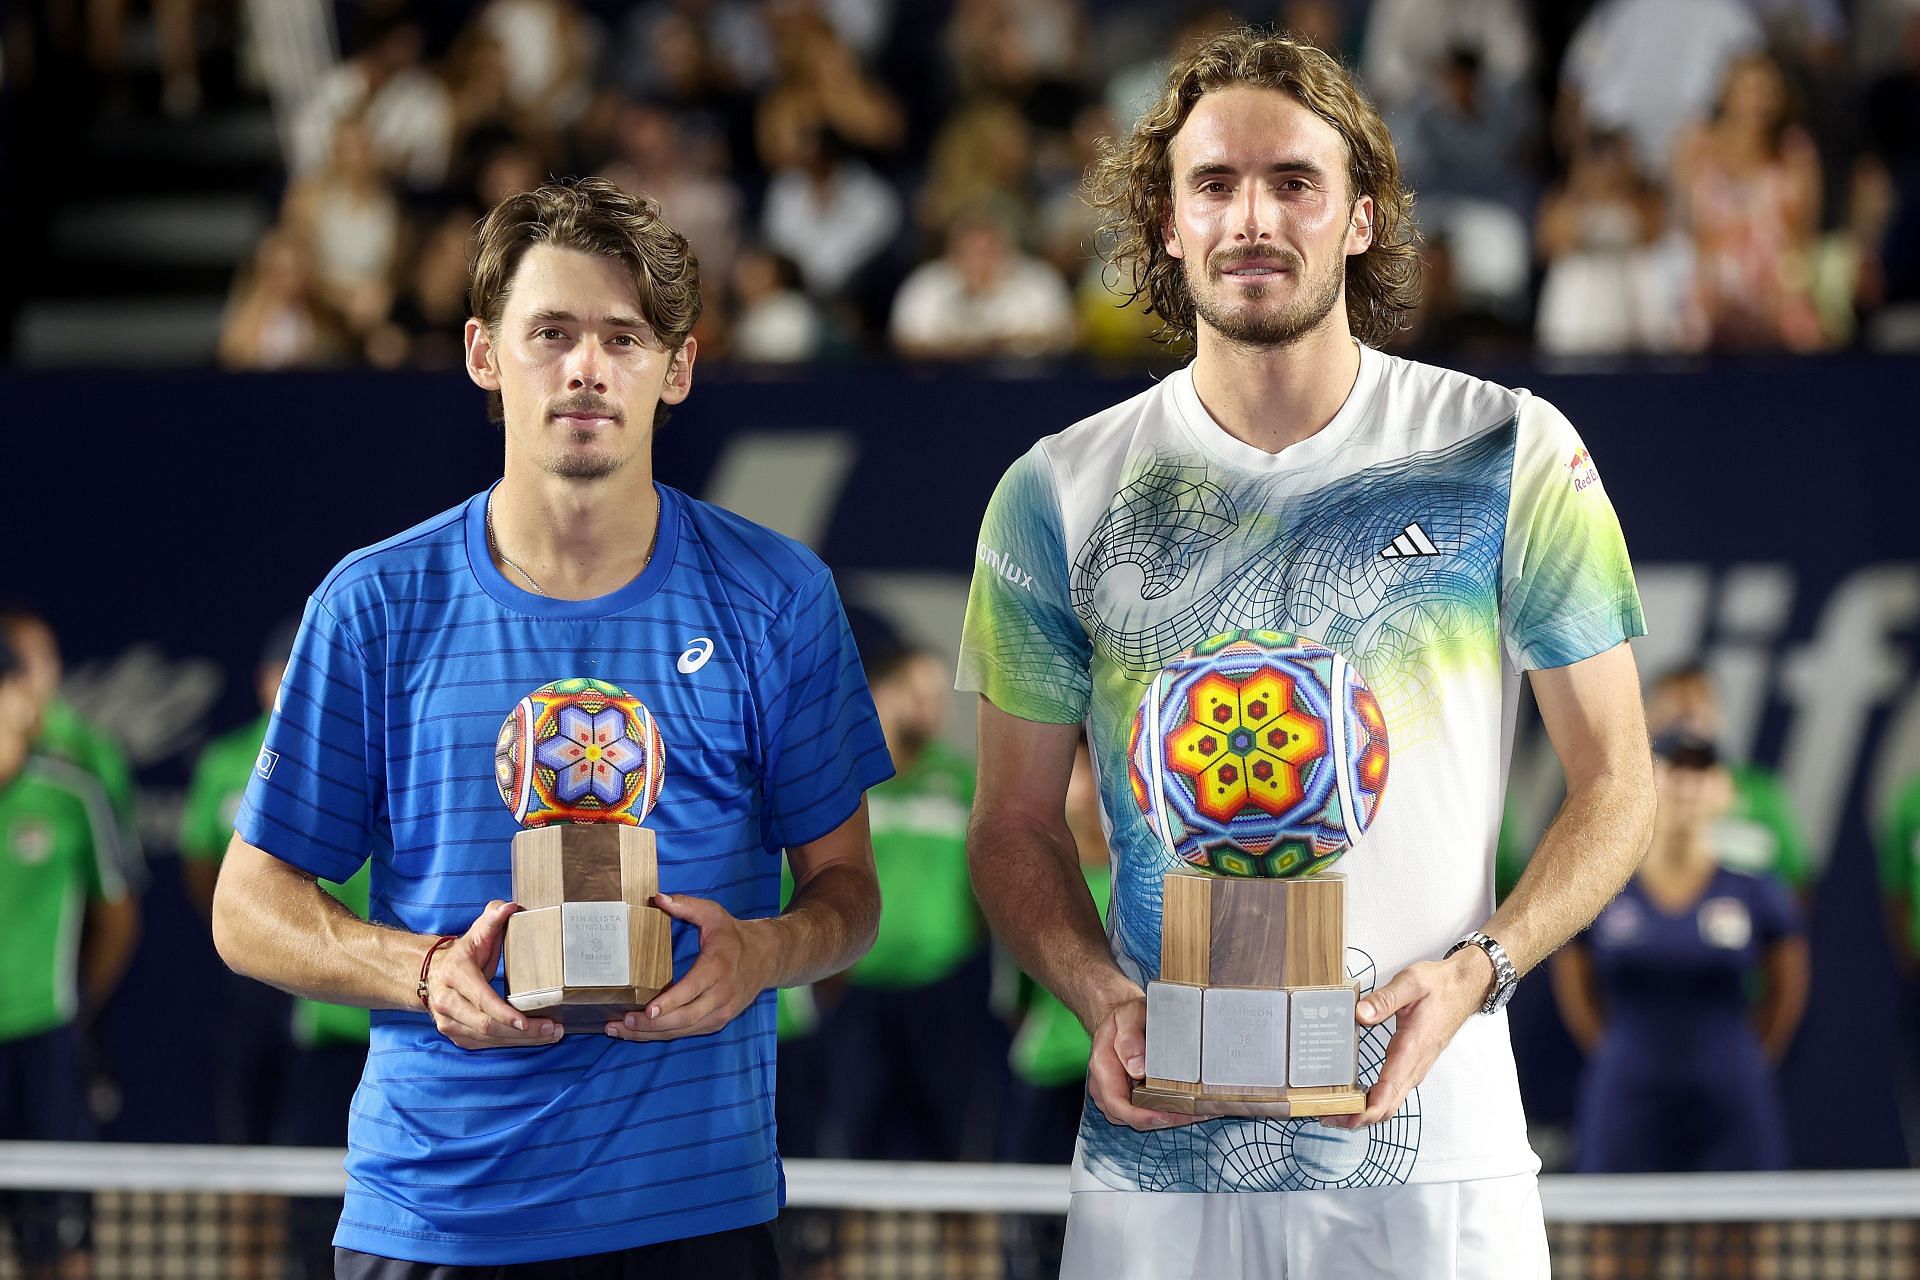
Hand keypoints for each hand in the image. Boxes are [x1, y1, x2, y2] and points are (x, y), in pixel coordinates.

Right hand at [426, 900, 563, 1049]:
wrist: (434, 974)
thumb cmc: (465, 953)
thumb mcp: (478, 932)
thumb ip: (493, 918)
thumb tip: (509, 907)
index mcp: (455, 975)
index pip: (481, 999)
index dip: (504, 1013)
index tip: (526, 1021)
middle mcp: (447, 1002)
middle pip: (487, 1025)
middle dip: (522, 1031)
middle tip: (553, 1029)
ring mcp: (449, 1022)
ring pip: (487, 1039)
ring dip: (521, 1041)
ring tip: (550, 1035)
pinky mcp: (456, 1035)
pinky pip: (485, 1045)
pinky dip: (510, 1043)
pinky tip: (532, 1038)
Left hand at [606, 893, 773, 1040]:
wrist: (766, 959)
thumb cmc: (734, 936)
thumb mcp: (714, 915)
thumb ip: (687, 906)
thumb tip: (658, 898)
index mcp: (718, 968)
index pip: (692, 990)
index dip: (670, 1002)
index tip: (648, 1009)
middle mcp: (720, 995)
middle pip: (684, 1018)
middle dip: (651, 1024)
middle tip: (623, 1021)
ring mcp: (720, 1012)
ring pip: (682, 1030)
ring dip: (650, 1034)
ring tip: (620, 1030)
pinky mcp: (716, 1022)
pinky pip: (686, 1032)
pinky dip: (662, 1034)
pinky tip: (639, 1032)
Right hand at [1085, 993, 1198, 1131]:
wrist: (1121, 1019)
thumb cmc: (1127, 1016)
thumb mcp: (1129, 1016)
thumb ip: (1130, 1038)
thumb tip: (1136, 1068)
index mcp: (1103, 1065)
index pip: (1116, 1102)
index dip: (1141, 1116)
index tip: (1165, 1114)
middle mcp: (1103, 1085)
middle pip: (1129, 1116)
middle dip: (1161, 1119)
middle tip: (1191, 1114)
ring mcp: (1112, 1093)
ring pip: (1136, 1119)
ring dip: (1164, 1118)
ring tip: (1194, 1111)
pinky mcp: (1125, 1097)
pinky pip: (1141, 1112)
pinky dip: (1161, 1113)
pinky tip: (1184, 1107)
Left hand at [1319, 949, 1490, 1128]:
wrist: (1464, 988)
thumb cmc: (1439, 986)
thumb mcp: (1411, 983)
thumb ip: (1385, 999)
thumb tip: (1360, 1014)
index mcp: (1413, 1047)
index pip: (1389, 1090)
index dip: (1367, 1111)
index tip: (1344, 1118)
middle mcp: (1416, 1064)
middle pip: (1387, 1106)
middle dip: (1357, 1117)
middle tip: (1326, 1117)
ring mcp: (1416, 1068)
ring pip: (1391, 1102)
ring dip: (1365, 1113)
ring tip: (1334, 1111)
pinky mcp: (1414, 1065)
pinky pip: (1395, 1092)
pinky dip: (1375, 1102)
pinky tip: (1356, 1098)